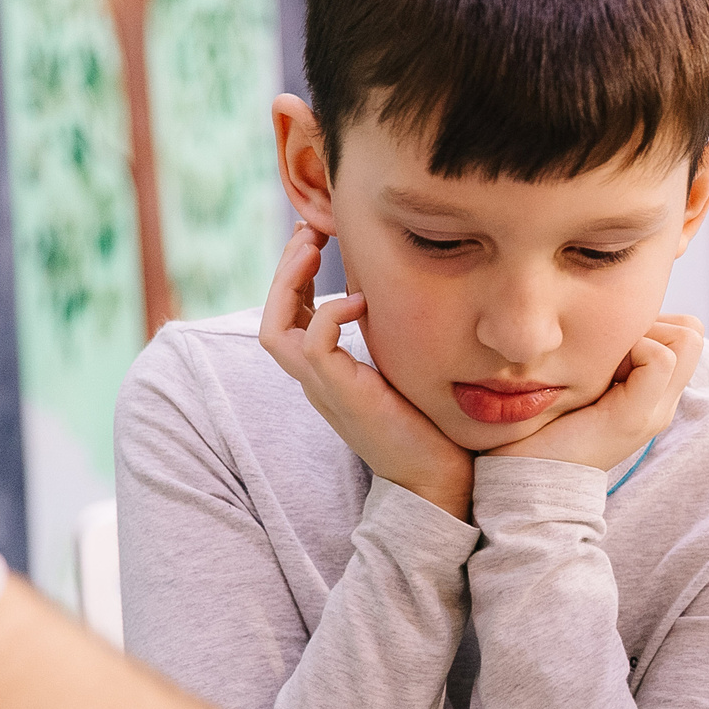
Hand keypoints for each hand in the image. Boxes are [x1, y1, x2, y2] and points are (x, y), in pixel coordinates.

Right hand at [259, 224, 474, 519]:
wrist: (437, 478)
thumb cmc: (430, 428)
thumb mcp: (404, 373)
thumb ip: (391, 343)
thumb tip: (402, 300)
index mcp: (327, 377)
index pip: (291, 322)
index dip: (296, 280)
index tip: (318, 240)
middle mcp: (316, 383)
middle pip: (271, 321)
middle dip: (284, 271)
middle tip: (309, 230)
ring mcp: (323, 390)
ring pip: (275, 331)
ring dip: (289, 283)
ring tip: (312, 247)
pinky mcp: (342, 395)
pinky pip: (313, 346)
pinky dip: (328, 315)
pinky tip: (358, 299)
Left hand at [495, 316, 703, 472]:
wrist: (525, 476)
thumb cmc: (540, 422)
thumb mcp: (581, 377)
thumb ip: (604, 352)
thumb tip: (606, 310)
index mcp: (653, 393)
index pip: (686, 331)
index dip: (652, 323)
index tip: (607, 346)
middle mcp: (662, 403)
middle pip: (692, 332)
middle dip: (651, 325)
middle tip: (606, 353)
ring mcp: (654, 412)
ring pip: (685, 339)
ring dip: (641, 336)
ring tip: (601, 365)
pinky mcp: (635, 418)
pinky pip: (658, 358)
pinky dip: (631, 350)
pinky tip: (595, 374)